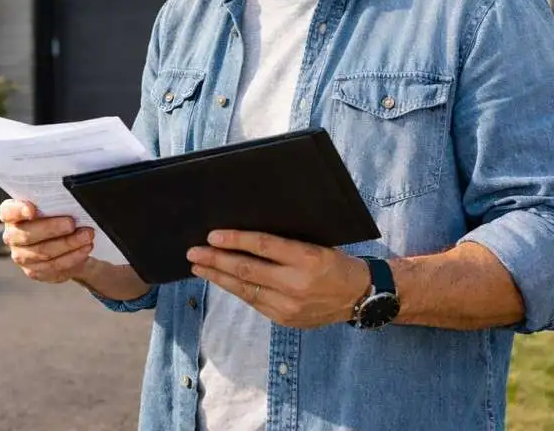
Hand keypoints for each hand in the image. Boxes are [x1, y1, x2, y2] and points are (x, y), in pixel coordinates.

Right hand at [0, 198, 94, 283]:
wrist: (64, 241)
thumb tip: (70, 200)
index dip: (18, 210)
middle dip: (53, 229)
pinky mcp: (34, 271)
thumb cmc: (56, 216)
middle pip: (28, 235)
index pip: (8, 211)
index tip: (31, 209)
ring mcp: (21, 256)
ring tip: (87, 236)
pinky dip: (73, 257)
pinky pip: (54, 267)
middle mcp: (12, 236)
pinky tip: (85, 249)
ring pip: (44, 252)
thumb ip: (53, 203)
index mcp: (11, 215)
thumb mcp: (52, 206)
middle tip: (72, 223)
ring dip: (68, 244)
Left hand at [186, 230, 371, 328]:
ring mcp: (290, 306)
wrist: (360, 297)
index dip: (236, 240)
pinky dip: (235, 289)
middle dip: (216, 260)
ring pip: (245, 289)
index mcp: (309, 258)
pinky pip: (253, 302)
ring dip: (218, 277)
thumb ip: (285, 241)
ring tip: (198, 267)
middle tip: (193, 252)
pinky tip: (222, 280)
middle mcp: (297, 284)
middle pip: (247, 270)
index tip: (212, 235)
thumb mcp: (316, 243)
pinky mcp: (285, 320)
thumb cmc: (335, 262)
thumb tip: (245, 233)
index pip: (264, 246)